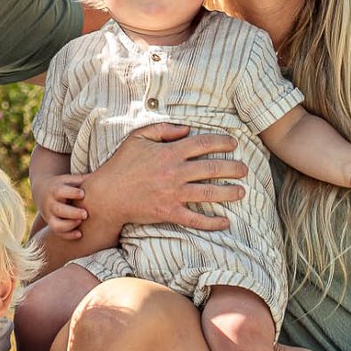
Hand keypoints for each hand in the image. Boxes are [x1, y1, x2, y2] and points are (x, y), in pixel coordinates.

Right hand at [34, 174, 87, 240]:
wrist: (42, 191)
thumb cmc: (63, 185)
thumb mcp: (69, 179)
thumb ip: (82, 179)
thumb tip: (103, 173)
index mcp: (54, 190)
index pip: (60, 191)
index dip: (72, 193)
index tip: (83, 194)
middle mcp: (50, 203)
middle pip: (58, 210)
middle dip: (72, 213)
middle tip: (85, 214)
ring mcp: (49, 215)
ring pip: (56, 224)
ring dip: (69, 225)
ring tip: (81, 222)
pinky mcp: (51, 224)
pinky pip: (58, 233)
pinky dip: (68, 235)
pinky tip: (80, 234)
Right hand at [84, 123, 245, 235]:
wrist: (106, 195)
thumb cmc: (121, 164)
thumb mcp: (138, 138)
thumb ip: (163, 129)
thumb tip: (187, 128)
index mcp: (169, 152)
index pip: (204, 143)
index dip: (222, 142)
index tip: (233, 144)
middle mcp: (174, 172)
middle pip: (213, 168)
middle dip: (233, 168)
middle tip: (244, 169)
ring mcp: (173, 194)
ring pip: (209, 193)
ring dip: (229, 192)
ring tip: (241, 191)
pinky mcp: (169, 213)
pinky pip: (195, 219)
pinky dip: (212, 222)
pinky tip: (225, 222)